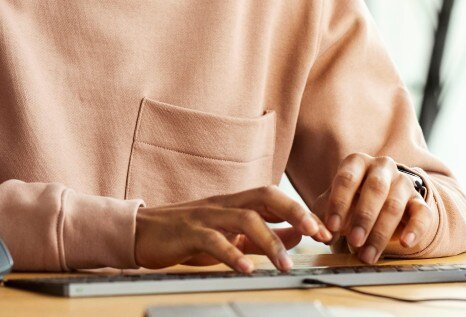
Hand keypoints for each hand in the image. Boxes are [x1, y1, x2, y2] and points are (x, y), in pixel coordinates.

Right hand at [134, 186, 332, 272]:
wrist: (140, 232)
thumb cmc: (185, 234)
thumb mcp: (228, 234)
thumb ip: (261, 235)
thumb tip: (297, 236)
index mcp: (235, 202)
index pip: (275, 198)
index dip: (302, 211)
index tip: (325, 230)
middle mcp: (224, 203)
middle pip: (266, 196)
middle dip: (295, 212)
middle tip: (317, 233)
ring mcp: (206, 216)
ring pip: (245, 219)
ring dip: (270, 242)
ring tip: (284, 265)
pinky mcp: (188, 232)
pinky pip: (214, 240)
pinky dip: (232, 255)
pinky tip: (246, 269)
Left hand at [321, 153, 431, 263]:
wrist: (380, 201)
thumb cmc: (350, 201)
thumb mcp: (333, 205)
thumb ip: (322, 218)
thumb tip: (320, 234)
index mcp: (357, 163)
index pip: (347, 178)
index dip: (339, 203)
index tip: (332, 227)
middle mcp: (382, 167)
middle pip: (375, 188)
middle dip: (363, 217)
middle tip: (353, 241)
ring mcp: (403, 182)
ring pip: (395, 204)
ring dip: (381, 232)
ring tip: (368, 254)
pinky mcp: (419, 201)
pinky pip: (422, 213)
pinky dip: (415, 229)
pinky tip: (405, 243)